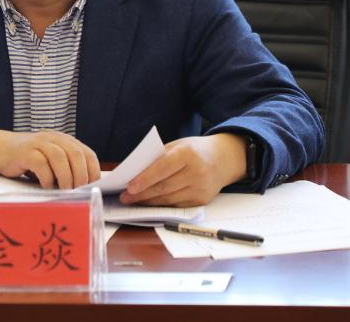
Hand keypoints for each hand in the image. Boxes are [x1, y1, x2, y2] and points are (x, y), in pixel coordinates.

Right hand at [0, 129, 100, 188]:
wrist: (1, 148)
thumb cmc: (30, 160)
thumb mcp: (51, 162)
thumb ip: (66, 170)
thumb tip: (84, 192)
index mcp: (65, 141)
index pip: (87, 154)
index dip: (93, 171)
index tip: (93, 189)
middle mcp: (54, 139)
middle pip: (75, 154)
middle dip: (81, 176)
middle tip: (80, 193)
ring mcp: (39, 143)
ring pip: (60, 156)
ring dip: (66, 177)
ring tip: (66, 191)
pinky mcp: (25, 151)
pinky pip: (40, 163)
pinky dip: (47, 177)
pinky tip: (46, 186)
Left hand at [119, 133, 246, 206]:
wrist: (224, 159)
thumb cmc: (195, 150)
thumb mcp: (178, 146)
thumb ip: (159, 158)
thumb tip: (136, 173)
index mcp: (188, 154)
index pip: (162, 168)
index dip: (145, 179)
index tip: (129, 187)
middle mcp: (196, 172)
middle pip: (163, 187)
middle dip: (141, 194)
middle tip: (125, 197)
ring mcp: (200, 188)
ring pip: (168, 199)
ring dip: (148, 202)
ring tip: (133, 201)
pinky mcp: (202, 201)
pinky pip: (176, 205)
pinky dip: (161, 205)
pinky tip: (150, 203)